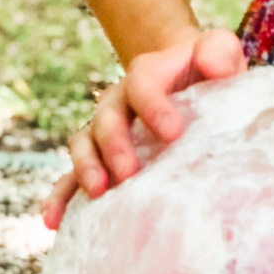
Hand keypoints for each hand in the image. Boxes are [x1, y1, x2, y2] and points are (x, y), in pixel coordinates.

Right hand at [41, 28, 247, 230]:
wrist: (187, 81)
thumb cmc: (206, 70)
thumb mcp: (217, 52)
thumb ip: (219, 52)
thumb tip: (216, 67)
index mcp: (145, 75)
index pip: (142, 85)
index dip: (153, 106)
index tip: (173, 133)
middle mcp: (117, 102)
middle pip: (107, 119)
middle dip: (115, 145)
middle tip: (129, 172)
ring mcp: (104, 131)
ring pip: (83, 146)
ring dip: (85, 169)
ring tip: (97, 192)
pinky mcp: (99, 159)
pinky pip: (71, 177)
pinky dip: (59, 198)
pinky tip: (54, 221)